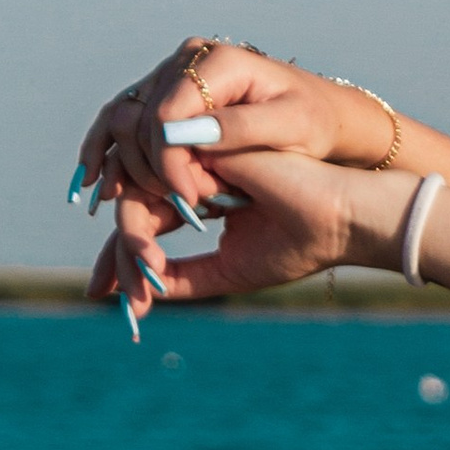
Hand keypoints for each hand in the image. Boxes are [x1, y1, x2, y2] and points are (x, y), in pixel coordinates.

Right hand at [72, 40, 385, 228]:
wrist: (321, 115)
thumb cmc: (314, 121)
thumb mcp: (290, 126)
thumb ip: (239, 128)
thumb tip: (180, 135)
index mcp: (218, 63)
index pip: (168, 112)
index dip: (170, 160)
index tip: (189, 200)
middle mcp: (188, 60)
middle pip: (141, 116)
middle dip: (150, 168)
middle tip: (178, 208)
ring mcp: (174, 75)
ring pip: (125, 118)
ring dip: (117, 161)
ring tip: (115, 200)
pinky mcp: (168, 94)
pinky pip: (125, 121)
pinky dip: (108, 151)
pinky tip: (96, 183)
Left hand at [86, 151, 410, 336]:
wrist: (339, 218)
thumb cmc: (298, 243)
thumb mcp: (230, 271)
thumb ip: (184, 277)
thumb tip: (141, 292)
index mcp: (201, 196)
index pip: (148, 221)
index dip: (123, 258)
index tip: (110, 298)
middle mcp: (192, 174)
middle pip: (133, 210)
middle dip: (119, 256)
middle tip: (115, 297)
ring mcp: (196, 159)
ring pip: (136, 198)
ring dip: (129, 246)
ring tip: (143, 282)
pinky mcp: (201, 150)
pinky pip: (152, 187)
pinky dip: (144, 227)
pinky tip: (150, 259)